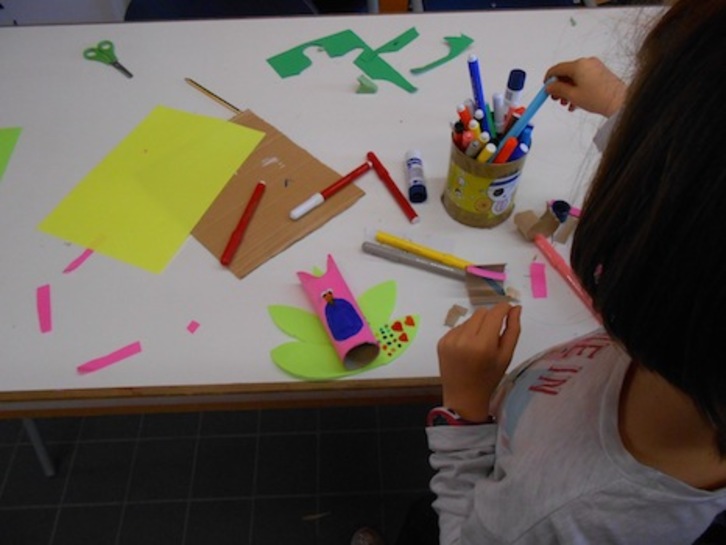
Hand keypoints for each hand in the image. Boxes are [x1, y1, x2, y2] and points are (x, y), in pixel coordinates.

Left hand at [437, 303, 521, 421]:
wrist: (464, 396)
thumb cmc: (489, 378)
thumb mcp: (506, 356)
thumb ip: (513, 330)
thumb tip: (516, 308)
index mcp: (483, 344)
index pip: (495, 313)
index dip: (504, 308)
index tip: (509, 309)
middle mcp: (464, 339)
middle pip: (481, 312)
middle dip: (491, 317)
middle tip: (495, 333)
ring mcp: (450, 340)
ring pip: (469, 319)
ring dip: (478, 325)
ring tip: (480, 344)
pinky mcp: (441, 341)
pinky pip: (458, 327)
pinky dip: (466, 333)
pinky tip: (468, 349)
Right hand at [544, 57, 626, 116]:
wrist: (619, 101)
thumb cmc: (599, 97)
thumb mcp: (572, 95)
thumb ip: (557, 90)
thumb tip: (549, 87)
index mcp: (578, 65)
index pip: (556, 69)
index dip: (548, 79)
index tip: (546, 88)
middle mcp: (586, 62)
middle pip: (566, 73)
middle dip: (559, 86)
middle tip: (556, 98)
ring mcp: (595, 67)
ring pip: (574, 77)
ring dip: (568, 89)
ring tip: (567, 103)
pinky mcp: (600, 72)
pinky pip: (584, 78)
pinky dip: (577, 88)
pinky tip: (576, 101)